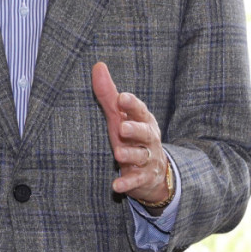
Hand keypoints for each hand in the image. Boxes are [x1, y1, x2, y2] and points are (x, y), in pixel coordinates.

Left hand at [92, 61, 168, 204]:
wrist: (153, 170)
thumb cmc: (131, 135)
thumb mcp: (119, 115)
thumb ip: (108, 93)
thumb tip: (98, 65)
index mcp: (143, 120)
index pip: (139, 110)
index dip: (131, 104)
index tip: (121, 97)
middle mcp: (149, 138)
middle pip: (145, 132)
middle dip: (134, 129)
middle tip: (122, 127)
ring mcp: (148, 159)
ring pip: (141, 155)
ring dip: (130, 155)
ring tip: (118, 153)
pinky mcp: (143, 177)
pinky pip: (137, 180)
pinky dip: (127, 183)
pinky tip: (116, 186)